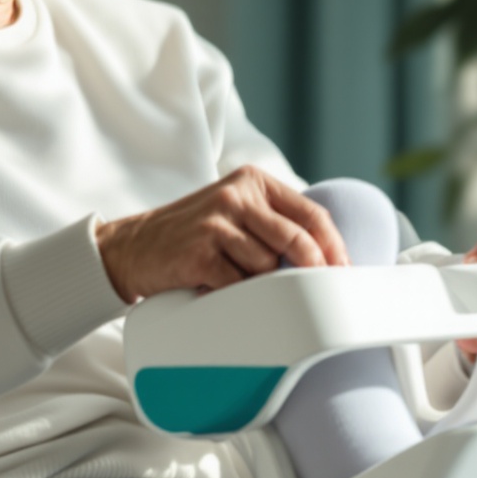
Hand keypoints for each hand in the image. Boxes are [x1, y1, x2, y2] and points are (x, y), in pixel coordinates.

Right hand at [95, 166, 347, 302]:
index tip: (344, 272)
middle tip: (315, 294)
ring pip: (268, 267)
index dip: (333, 246)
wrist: (132, 246)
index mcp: (253, 181)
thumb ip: (273, 222)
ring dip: (260, 284)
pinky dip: (236, 296)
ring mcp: (217, 222)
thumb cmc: (192, 235)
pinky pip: (239, 285)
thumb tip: (325, 257)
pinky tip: (218, 288)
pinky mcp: (200, 253)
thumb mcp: (234, 212)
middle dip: (311, 272)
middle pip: (297, 241)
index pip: (310, 214)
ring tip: (235, 280)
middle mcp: (236, 195)